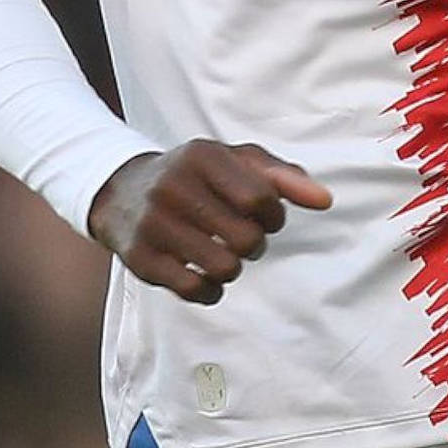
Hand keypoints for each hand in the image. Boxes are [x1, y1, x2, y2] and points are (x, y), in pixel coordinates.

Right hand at [88, 139, 332, 304]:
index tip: (264, 216)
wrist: (120, 190)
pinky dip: (211, 290)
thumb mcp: (235, 162)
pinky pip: (195, 291)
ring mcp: (154, 224)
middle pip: (246, 239)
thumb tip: (326, 201)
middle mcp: (174, 186)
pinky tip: (205, 274)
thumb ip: (283, 177)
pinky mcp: (141, 259)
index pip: (261, 199)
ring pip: (224, 268)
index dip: (274, 216)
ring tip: (221, 252)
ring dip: (233, 267)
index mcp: (203, 155)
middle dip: (254, 243)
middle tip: (240, 235)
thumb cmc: (195, 176)